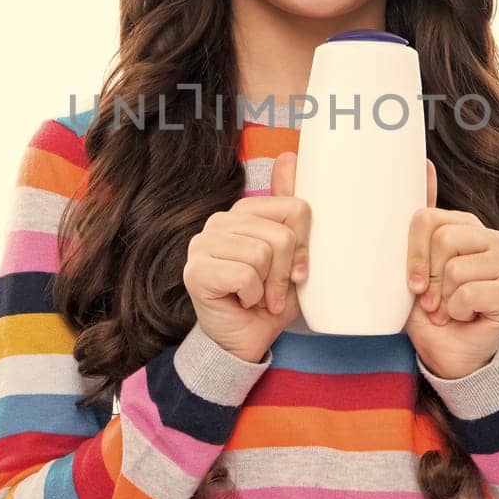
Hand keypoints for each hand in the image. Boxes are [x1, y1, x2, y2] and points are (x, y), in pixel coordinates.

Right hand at [181, 151, 309, 362]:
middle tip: (274, 291)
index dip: (304, 247)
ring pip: (262, 253)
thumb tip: (290, 156)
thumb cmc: (269, 300)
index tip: (296, 272)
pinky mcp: (195, 270)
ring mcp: (203, 244)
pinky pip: (245, 275)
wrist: (243, 342)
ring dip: (268, 287)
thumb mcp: (291, 256)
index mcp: (244, 212)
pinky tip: (240, 302)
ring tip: (257, 297)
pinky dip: (251, 297)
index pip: (294, 209)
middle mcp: (219, 221)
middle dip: (285, 272)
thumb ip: (289, 211)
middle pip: (281, 234)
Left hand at [404, 158, 498, 379]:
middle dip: (431, 279)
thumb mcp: (417, 263)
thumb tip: (425, 163)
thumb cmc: (431, 309)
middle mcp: (495, 239)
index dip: (413, 254)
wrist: (448, 354)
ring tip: (448, 310)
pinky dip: (457, 312)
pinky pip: (470, 293)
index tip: (413, 282)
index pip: (428, 219)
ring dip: (443, 299)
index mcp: (469, 227)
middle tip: (433, 300)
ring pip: (456, 268)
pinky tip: (465, 318)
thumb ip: (424, 219)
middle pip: (444, 239)